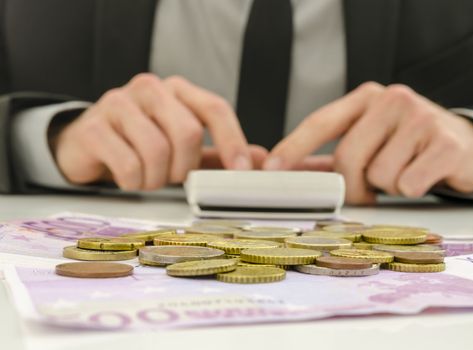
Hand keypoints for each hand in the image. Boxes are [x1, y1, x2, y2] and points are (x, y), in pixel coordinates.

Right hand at [54, 74, 252, 189]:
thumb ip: (218, 153)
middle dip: (184, 167)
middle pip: (187, 133)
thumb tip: (260, 161)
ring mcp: (118, 104)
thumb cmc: (140, 143)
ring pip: (157, 151)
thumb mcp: (183, 146)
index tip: (242, 171)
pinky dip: (134, 182)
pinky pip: (128, 165)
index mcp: (177, 90)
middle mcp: (150, 89)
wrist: (85, 143)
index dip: (232, 140)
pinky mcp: (93, 128)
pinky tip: (128, 177)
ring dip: (157, 178)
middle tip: (172, 177)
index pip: (215, 108)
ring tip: (148, 178)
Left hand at [263, 82, 472, 203]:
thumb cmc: (406, 146)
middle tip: (370, 187)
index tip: (270, 170)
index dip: (294, 147)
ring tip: (404, 170)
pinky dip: (412, 189)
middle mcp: (391, 99)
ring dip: (388, 187)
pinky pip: (409, 184)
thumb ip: (328, 158)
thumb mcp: (368, 142)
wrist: (464, 144)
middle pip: (347, 158)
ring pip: (379, 176)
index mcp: (365, 98)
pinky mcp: (446, 141)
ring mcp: (421, 117)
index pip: (321, 122)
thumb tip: (285, 174)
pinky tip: (423, 175)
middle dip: (354, 185)